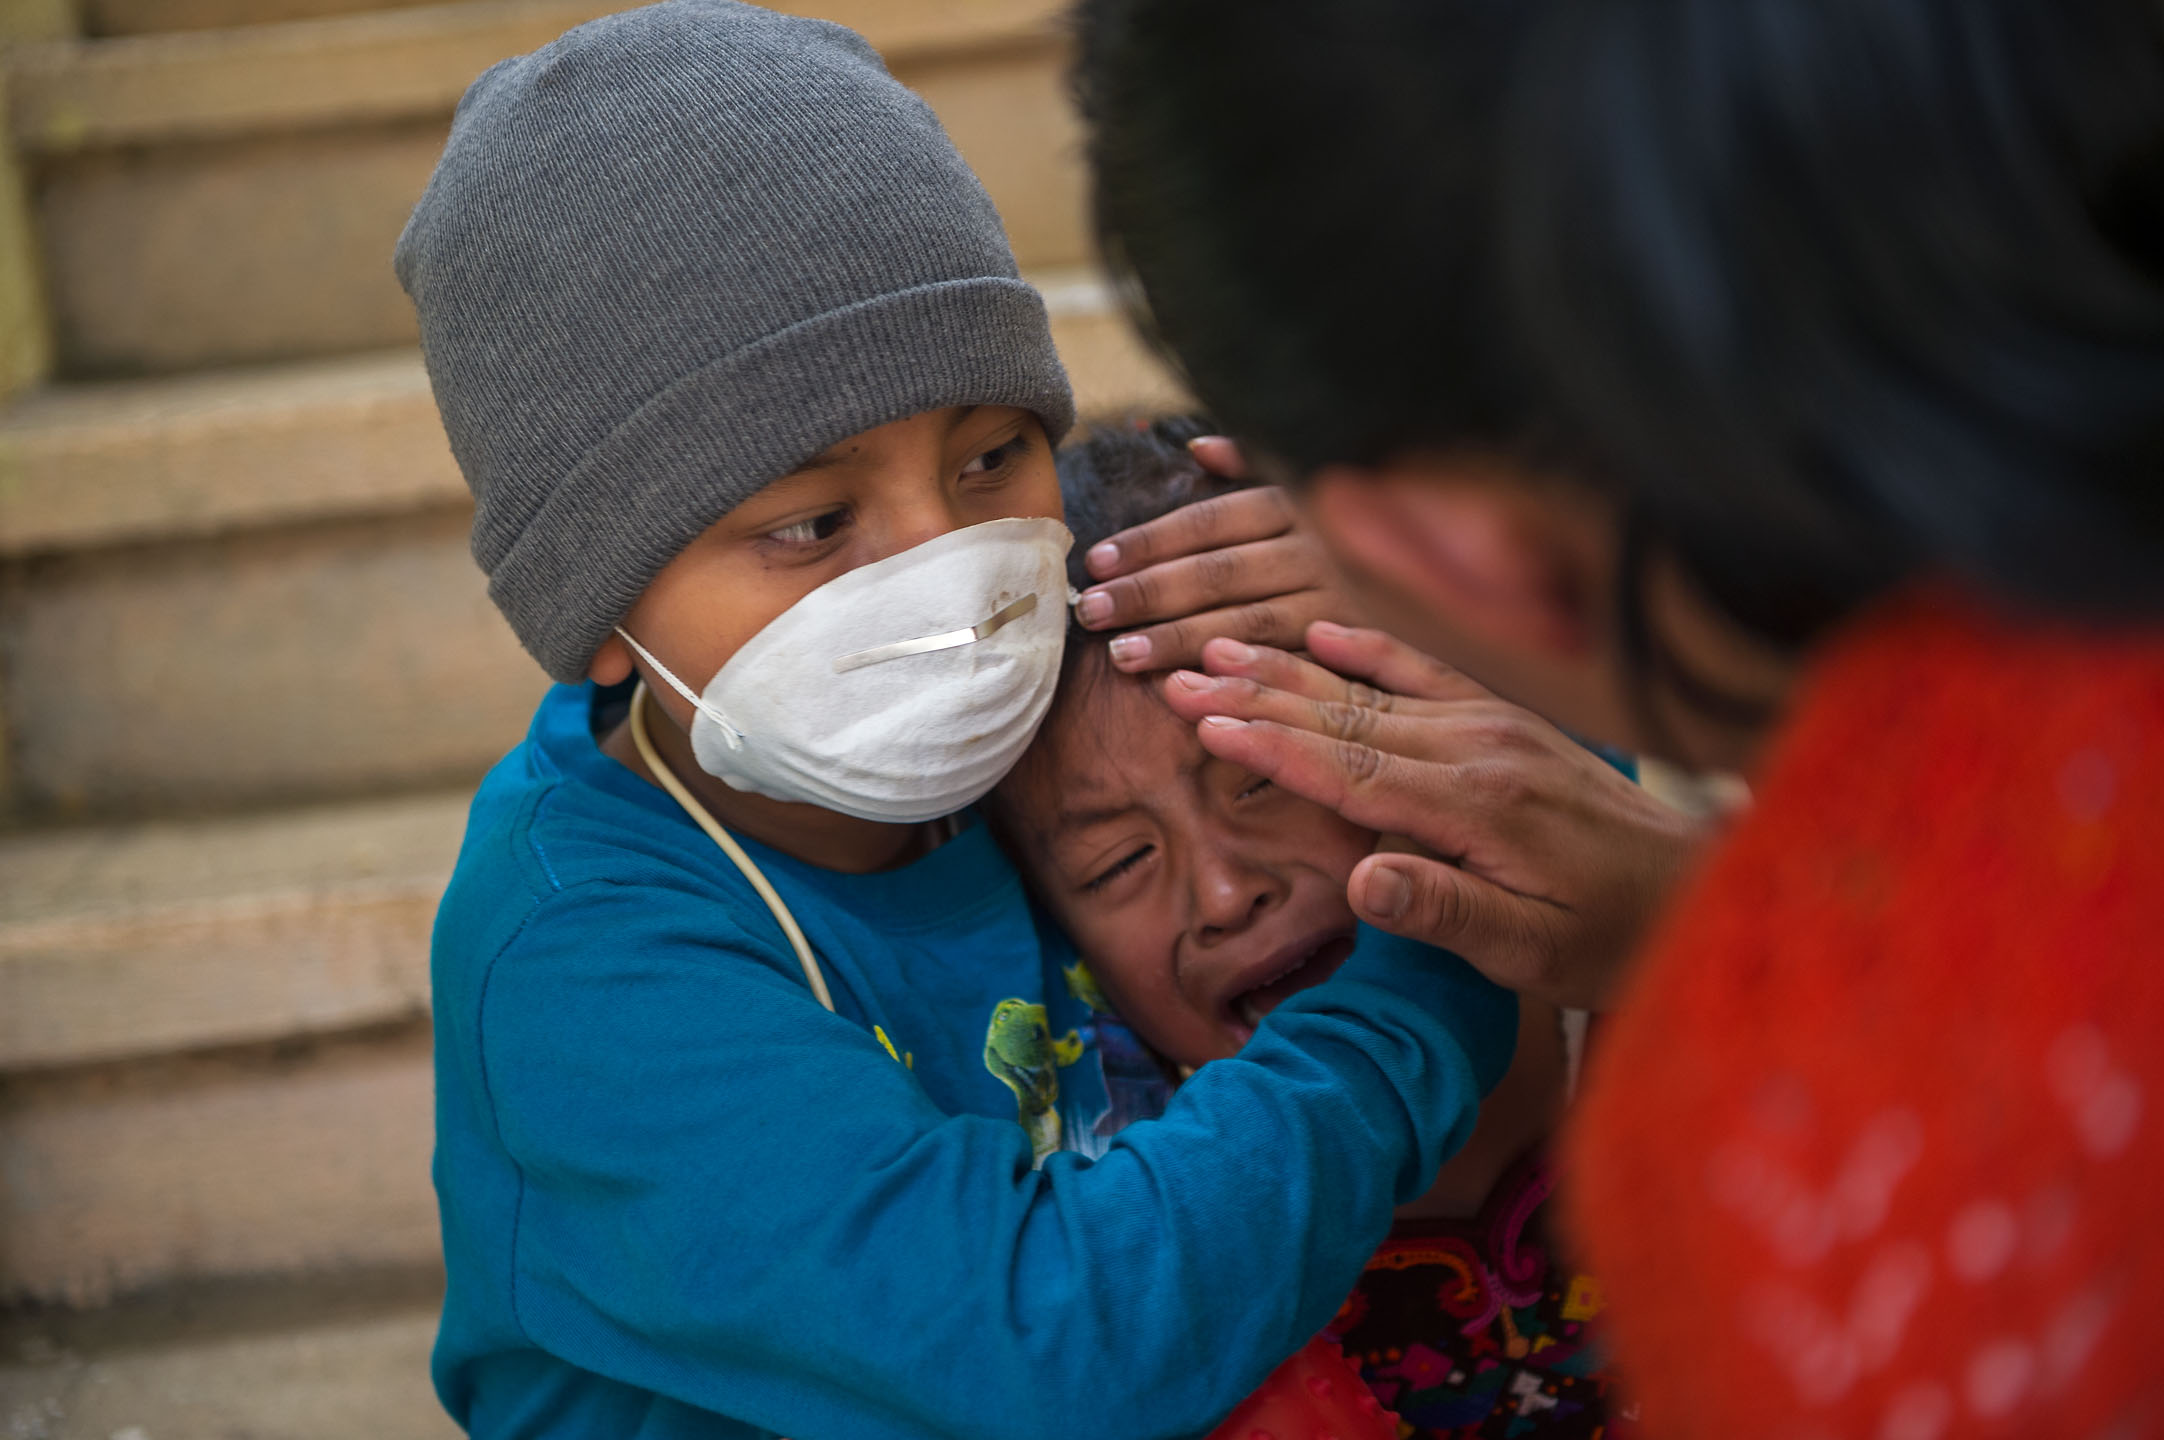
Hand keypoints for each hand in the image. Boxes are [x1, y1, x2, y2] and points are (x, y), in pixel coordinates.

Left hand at [1072, 437, 1360, 671]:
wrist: (1436, 602)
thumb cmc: (1352, 546)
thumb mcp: (1310, 493)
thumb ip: (1257, 466)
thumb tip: (1201, 449)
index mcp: (1299, 504)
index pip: (1211, 522)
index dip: (1151, 541)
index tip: (1098, 562)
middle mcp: (1321, 549)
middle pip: (1221, 572)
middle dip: (1150, 593)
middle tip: (1092, 612)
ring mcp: (1339, 604)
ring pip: (1247, 623)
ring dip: (1179, 640)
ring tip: (1121, 656)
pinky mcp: (1353, 654)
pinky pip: (1284, 666)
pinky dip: (1234, 677)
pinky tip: (1188, 689)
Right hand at [1160, 623, 1710, 1010]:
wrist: (1703, 892)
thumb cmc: (1613, 939)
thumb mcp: (1532, 953)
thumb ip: (1446, 911)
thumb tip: (1361, 883)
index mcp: (1476, 806)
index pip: (1347, 766)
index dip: (1266, 742)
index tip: (1197, 719)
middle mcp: (1480, 747)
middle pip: (1343, 713)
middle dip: (1252, 694)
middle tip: (1175, 675)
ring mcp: (1495, 725)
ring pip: (1371, 687)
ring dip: (1289, 667)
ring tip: (1217, 647)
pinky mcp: (1510, 720)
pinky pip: (1427, 671)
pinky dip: (1368, 648)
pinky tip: (1322, 630)